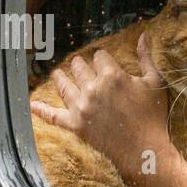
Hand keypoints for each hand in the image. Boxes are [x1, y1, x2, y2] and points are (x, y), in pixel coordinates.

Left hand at [31, 33, 170, 174]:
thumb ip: (146, 58)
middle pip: (79, 67)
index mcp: (112, 75)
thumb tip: (143, 36)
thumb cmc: (153, 116)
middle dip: (80, 64)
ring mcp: (81, 107)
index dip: (102, 58)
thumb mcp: (154, 83)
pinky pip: (53, 116)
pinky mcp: (75, 125)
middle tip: (79, 65)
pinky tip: (32, 104)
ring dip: (60, 77)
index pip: (100, 56)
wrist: (145, 150)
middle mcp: (93, 88)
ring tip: (57, 74)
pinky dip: (41, 110)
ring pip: (64, 85)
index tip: (103, 61)